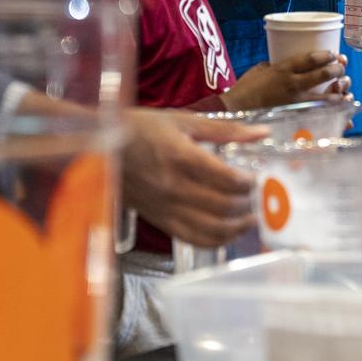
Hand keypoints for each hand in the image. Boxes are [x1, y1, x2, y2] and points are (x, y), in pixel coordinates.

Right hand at [119, 109, 265, 247]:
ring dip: (237, 227)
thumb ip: (227, 129)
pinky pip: (191, 238)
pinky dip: (215, 240)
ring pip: (210, 229)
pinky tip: (229, 231)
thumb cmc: (142, 128)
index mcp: (181, 157)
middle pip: (222, 206)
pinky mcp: (158, 220)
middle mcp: (173, 187)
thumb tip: (262, 133)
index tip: (256, 178)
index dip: (248, 182)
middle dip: (248, 204)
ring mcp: (164, 207)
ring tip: (251, 218)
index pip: (225, 179)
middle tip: (260, 198)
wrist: (99, 146)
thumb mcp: (184, 120)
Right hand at [222, 50, 348, 110]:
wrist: (233, 112)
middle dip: (338, 70)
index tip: (335, 54)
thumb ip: (272, 67)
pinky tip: (342, 111)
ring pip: (327, 97)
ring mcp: (296, 102)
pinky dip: (335, 113)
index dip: (327, 55)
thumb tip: (279, 65)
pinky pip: (321, 115)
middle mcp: (292, 84)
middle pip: (324, 74)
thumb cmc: (243, 90)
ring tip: (345, 89)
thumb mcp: (258, 71)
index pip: (312, 58)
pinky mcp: (296, 118)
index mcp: (283, 69)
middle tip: (342, 69)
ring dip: (340, 92)